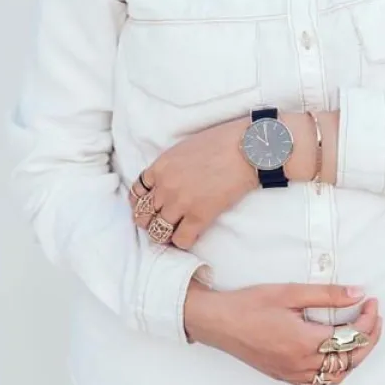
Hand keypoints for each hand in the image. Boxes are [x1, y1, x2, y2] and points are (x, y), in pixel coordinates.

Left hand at [129, 117, 256, 247]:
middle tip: (162, 222)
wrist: (247, 148)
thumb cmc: (222, 142)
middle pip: (143, 215)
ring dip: (165, 234)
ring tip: (177, 231)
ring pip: (157, 231)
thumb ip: (170, 166)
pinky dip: (183, 242)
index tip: (151, 208)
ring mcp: (180, 202)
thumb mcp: (185, 148)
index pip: (136, 193)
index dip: (142, 203)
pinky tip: (191, 235)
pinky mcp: (199, 216)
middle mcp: (165, 186)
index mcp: (160, 166)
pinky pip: (180, 240)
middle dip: (150, 221)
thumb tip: (169, 181)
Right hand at [185, 282, 382, 384]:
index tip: (371, 303)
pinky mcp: (284, 375)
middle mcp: (301, 363)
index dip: (368, 319)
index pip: (352, 337)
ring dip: (354, 357)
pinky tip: (336, 353)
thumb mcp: (290, 292)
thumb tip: (357, 294)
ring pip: (337, 375)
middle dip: (369, 339)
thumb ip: (327, 294)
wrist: (218, 322)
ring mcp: (292, 373)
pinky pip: (319, 380)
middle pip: (350, 360)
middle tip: (374, 318)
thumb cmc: (249, 305)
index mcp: (305, 342)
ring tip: (360, 334)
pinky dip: (335, 369)